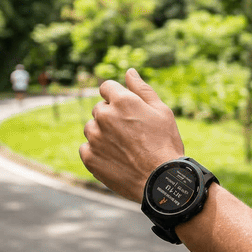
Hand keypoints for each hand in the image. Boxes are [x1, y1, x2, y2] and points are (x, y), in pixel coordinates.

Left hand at [80, 69, 184, 201]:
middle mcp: (104, 115)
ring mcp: (94, 137)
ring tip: (123, 148)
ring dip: (103, 134)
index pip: (106, 87)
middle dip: (111, 117)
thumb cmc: (165, 144)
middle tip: (131, 134)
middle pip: (100, 109)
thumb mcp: (161, 111)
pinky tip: (115, 159)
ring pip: (92, 129)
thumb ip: (142, 89)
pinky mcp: (89, 157)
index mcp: (122, 100)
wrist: (160, 180)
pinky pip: (87, 148)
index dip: (117, 97)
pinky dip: (97, 152)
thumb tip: (129, 71)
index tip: (126, 111)